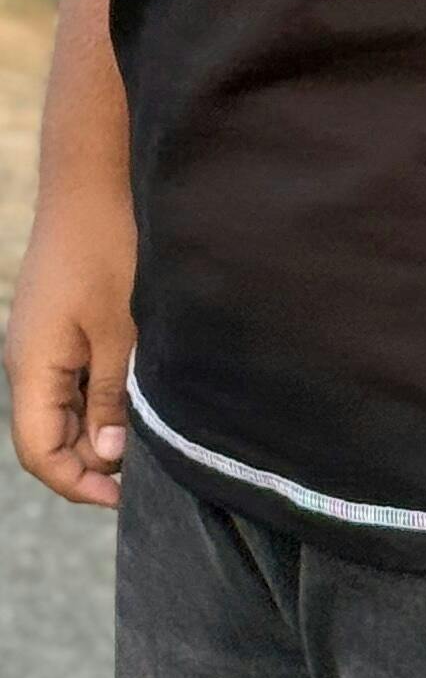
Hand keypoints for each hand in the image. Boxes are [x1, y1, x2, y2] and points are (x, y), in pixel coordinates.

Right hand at [5, 196, 137, 507]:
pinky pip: (71, 379)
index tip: (124, 495)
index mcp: (33, 368)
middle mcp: (28, 361)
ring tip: (144, 437)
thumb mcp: (120, 331)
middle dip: (89, 463)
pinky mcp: (60, 325)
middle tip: (144, 471)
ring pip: (61, 410)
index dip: (77, 484)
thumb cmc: (108, 248)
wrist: (94, 182)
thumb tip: (105, 459)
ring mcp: (41, 342)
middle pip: (49, 437)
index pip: (40, 453)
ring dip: (96, 431)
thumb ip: (111, 397)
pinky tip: (133, 398)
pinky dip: (97, 398)